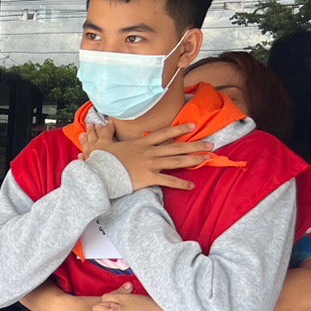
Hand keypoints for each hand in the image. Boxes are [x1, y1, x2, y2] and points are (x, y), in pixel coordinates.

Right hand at [79, 121, 213, 191]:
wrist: (99, 174)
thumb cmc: (101, 159)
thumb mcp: (102, 143)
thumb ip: (106, 133)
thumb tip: (101, 123)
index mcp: (141, 143)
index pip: (164, 133)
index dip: (180, 129)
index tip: (193, 126)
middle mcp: (149, 152)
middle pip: (176, 147)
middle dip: (195, 145)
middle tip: (211, 144)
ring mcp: (149, 165)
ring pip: (176, 161)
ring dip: (193, 160)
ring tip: (207, 158)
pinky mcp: (148, 178)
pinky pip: (168, 181)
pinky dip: (180, 184)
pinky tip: (191, 186)